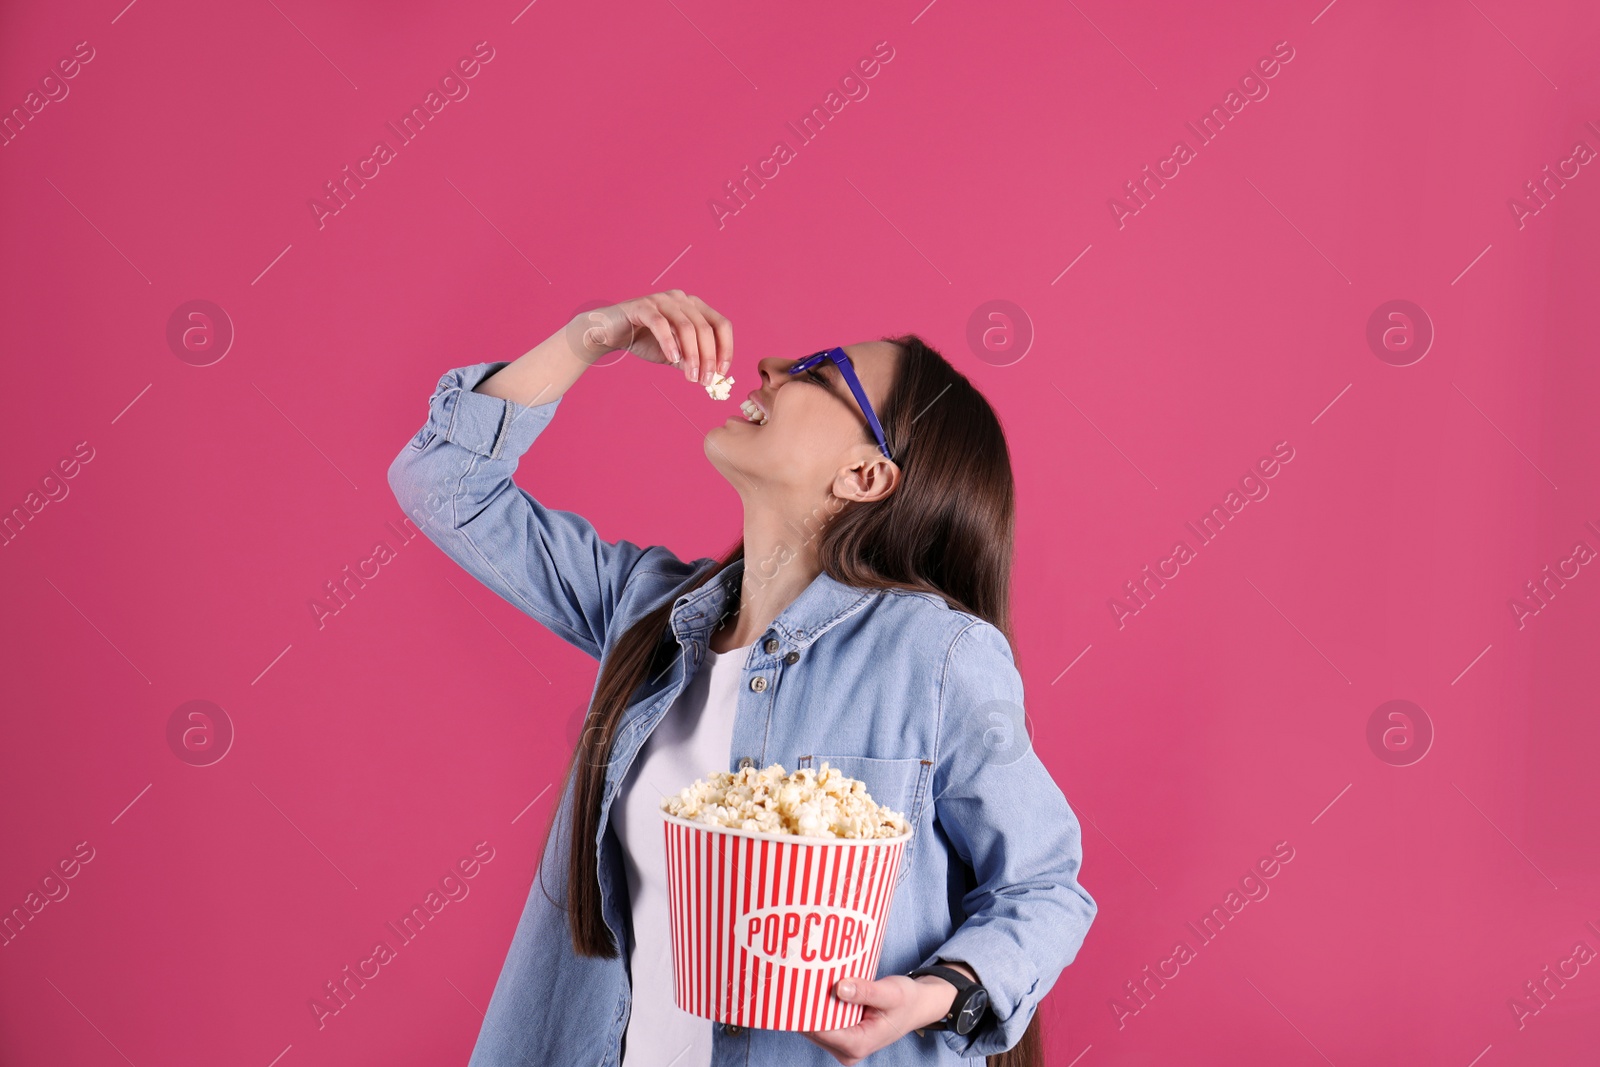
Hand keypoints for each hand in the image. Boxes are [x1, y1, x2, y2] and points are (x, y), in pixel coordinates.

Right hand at [567, 291, 732, 385]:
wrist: (610, 333)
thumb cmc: (645, 340)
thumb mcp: (674, 354)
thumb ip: (692, 362)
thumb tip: (712, 379)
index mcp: (695, 307)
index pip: (721, 325)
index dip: (726, 349)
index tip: (722, 373)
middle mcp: (682, 299)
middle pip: (706, 328)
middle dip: (708, 358)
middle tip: (705, 381)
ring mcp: (663, 300)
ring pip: (687, 327)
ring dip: (692, 355)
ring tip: (690, 377)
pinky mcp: (643, 306)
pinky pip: (661, 324)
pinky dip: (670, 343)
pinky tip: (672, 359)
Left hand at [801, 971, 961, 1065]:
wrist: (916, 1007)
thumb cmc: (906, 1000)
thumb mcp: (890, 992)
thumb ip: (866, 991)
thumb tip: (840, 988)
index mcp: (858, 1044)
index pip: (821, 1030)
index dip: (805, 1011)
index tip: (795, 986)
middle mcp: (848, 1051)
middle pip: (813, 1030)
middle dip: (804, 1006)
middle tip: (796, 975)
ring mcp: (843, 1046)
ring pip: (814, 1027)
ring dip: (809, 1006)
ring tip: (804, 978)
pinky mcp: (841, 1037)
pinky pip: (821, 1023)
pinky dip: (817, 1007)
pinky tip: (814, 988)